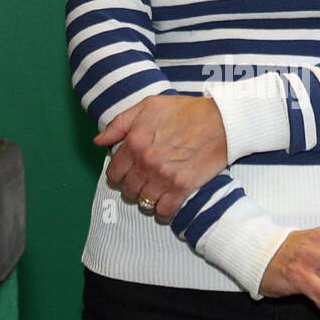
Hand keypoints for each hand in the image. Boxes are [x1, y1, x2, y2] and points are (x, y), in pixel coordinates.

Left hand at [95, 94, 227, 221]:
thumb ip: (119, 124)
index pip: (114, 172)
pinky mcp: (183, 188)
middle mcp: (146, 162)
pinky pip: (164, 211)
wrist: (220, 121)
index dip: (118, 175)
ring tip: (152, 192)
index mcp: (134, 142)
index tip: (125, 173)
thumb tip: (99, 141)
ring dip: (146, 200)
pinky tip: (164, 205)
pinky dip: (162, 212)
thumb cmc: (184, 111)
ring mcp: (164, 177)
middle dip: (131, 188)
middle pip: (127, 190)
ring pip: (143, 202)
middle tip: (140, 182)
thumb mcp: (147, 106)